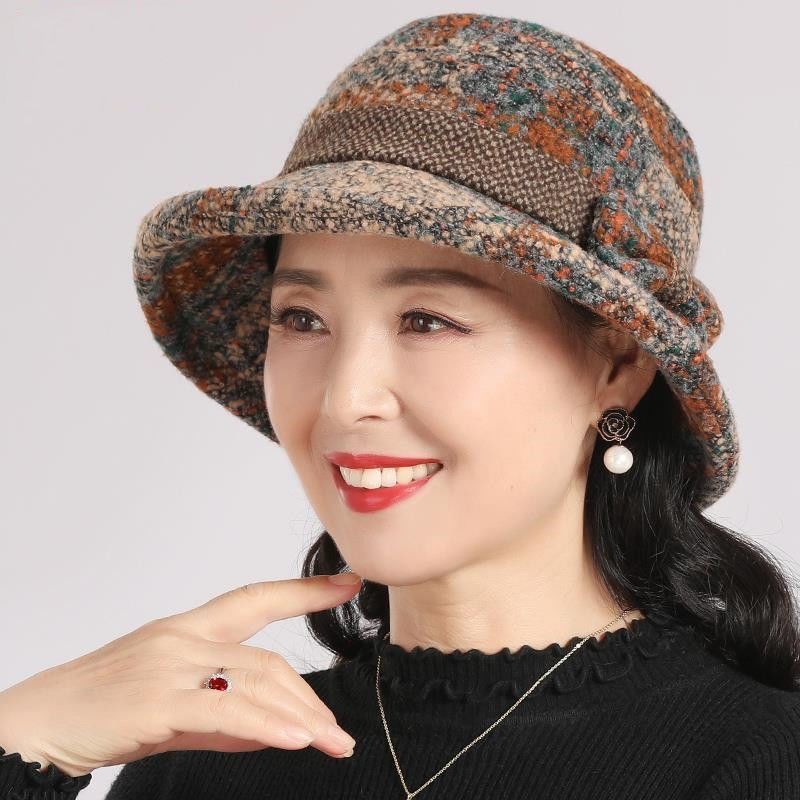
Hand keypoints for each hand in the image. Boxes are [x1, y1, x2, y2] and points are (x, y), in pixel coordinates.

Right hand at [0, 573, 362, 776]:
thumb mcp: (172, 708)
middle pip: (267, 659)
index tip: (347, 582)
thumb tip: (274, 729)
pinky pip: (226, 709)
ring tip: (332, 743)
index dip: (305, 590)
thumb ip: (223, 717)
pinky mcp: (157, 698)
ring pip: (255, 681)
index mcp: (187, 627)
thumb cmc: (103, 710)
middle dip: (309, 696)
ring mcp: (171, 663)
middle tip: (338, 732)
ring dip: (301, 715)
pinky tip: (297, 739)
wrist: (36, 724)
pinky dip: (268, 724)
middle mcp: (183, 636)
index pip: (256, 598)